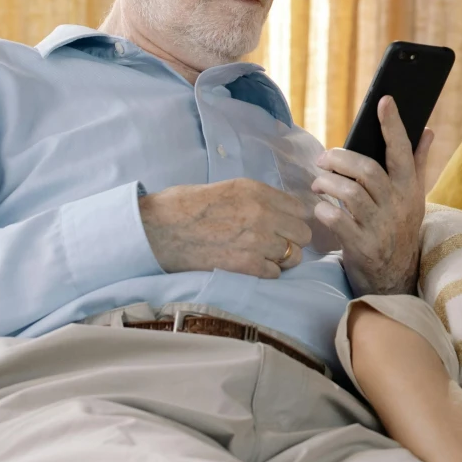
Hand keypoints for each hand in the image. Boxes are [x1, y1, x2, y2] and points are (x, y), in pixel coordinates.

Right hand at [138, 179, 312, 278]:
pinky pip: (275, 273)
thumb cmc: (185, 206)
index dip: (293, 219)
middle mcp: (262, 213)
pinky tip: (251, 267)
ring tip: (264, 257)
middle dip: (293, 240)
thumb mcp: (227, 188)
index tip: (286, 226)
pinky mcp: (246, 265)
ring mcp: (256, 240)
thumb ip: (257, 198)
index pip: (300, 208)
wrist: (158, 229)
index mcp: (257, 191)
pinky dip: (266, 272)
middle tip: (277, 244)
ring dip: (282, 258)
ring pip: (293, 256)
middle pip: (303, 233)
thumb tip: (278, 210)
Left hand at [312, 96, 433, 294]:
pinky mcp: (361, 246)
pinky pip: (338, 221)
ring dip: (328, 183)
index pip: (402, 150)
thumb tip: (427, 130)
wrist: (396, 277)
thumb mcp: (414, 197)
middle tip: (323, 158)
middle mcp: (396, 205)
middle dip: (340, 159)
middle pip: (366, 170)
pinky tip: (320, 208)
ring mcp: (379, 227)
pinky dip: (324, 210)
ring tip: (318, 182)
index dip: (393, 125)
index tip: (384, 101)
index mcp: (409, 188)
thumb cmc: (401, 228)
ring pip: (349, 193)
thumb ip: (417, 162)